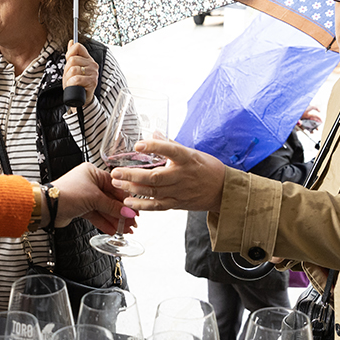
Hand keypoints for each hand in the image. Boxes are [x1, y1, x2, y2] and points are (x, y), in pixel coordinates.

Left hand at [51, 162, 135, 234]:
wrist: (48, 207)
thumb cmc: (67, 193)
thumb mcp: (95, 198)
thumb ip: (112, 207)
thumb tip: (127, 212)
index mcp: (93, 173)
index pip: (115, 186)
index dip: (125, 199)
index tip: (134, 209)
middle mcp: (89, 183)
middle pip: (110, 199)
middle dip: (121, 212)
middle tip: (132, 222)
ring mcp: (84, 196)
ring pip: (104, 209)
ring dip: (114, 220)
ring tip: (125, 229)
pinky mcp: (80, 208)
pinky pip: (96, 215)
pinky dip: (105, 223)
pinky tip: (114, 230)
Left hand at [63, 41, 97, 104]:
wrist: (81, 98)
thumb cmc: (76, 83)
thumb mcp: (72, 68)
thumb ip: (72, 55)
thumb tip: (71, 42)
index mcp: (88, 59)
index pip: (78, 46)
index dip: (69, 53)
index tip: (68, 62)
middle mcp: (92, 64)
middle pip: (73, 59)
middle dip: (67, 70)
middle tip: (69, 77)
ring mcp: (93, 73)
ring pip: (73, 70)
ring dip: (68, 78)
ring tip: (72, 82)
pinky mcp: (92, 82)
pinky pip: (76, 79)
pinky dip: (71, 84)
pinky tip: (74, 86)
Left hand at [110, 139, 225, 212]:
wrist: (223, 190)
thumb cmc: (207, 168)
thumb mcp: (193, 152)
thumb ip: (171, 144)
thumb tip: (154, 133)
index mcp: (187, 159)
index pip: (171, 150)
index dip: (155, 147)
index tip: (139, 144)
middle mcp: (183, 176)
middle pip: (155, 177)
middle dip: (132, 174)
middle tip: (115, 171)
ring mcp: (180, 191)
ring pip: (153, 191)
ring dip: (132, 188)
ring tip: (117, 182)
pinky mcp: (178, 204)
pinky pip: (157, 206)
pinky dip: (142, 205)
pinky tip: (128, 202)